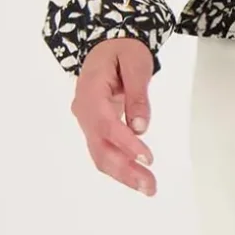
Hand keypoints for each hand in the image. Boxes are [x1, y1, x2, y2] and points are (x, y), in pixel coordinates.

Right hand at [71, 36, 157, 194]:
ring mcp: (87, 122)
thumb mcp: (136, 63)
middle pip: (99, 147)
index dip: (125, 143)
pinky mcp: (96, 129)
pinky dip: (119, 167)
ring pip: (100, 154)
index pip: (105, 123)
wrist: (106, 46)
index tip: (147, 158)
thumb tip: (140, 126)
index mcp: (90, 91)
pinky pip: (104, 151)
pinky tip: (138, 178)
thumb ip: (137, 94)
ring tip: (148, 187)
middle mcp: (84, 111)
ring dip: (123, 174)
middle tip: (150, 185)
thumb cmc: (122, 50)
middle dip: (124, 169)